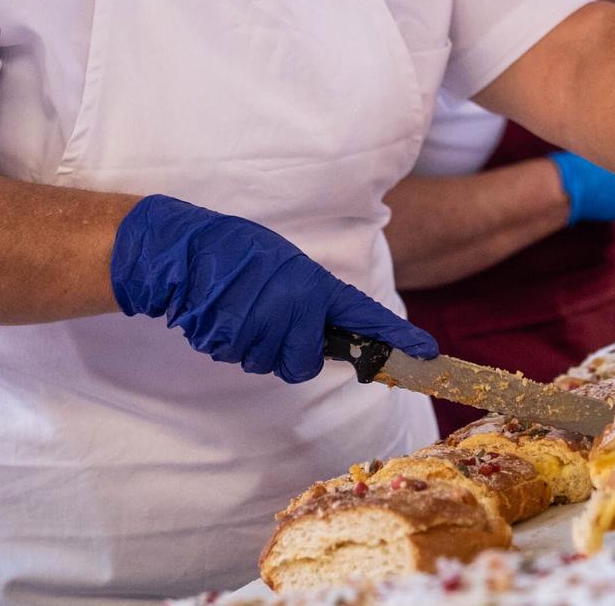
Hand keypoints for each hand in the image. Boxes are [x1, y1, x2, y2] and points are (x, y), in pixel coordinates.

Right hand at [110, 194, 436, 382]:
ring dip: (254, 342)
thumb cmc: (239, 253)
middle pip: (302, 363)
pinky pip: (237, 357)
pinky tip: (221, 312)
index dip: (396, 337)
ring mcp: (261, 326)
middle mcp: (294, 308)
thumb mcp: (288, 267)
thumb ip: (312, 300)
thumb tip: (326, 336)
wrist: (185, 250)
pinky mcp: (228, 340)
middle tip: (267, 314)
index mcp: (312, 286)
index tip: (429, 351)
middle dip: (287, 347)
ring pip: (268, 362)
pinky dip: (228, 341)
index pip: (363, 316)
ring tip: (240, 306)